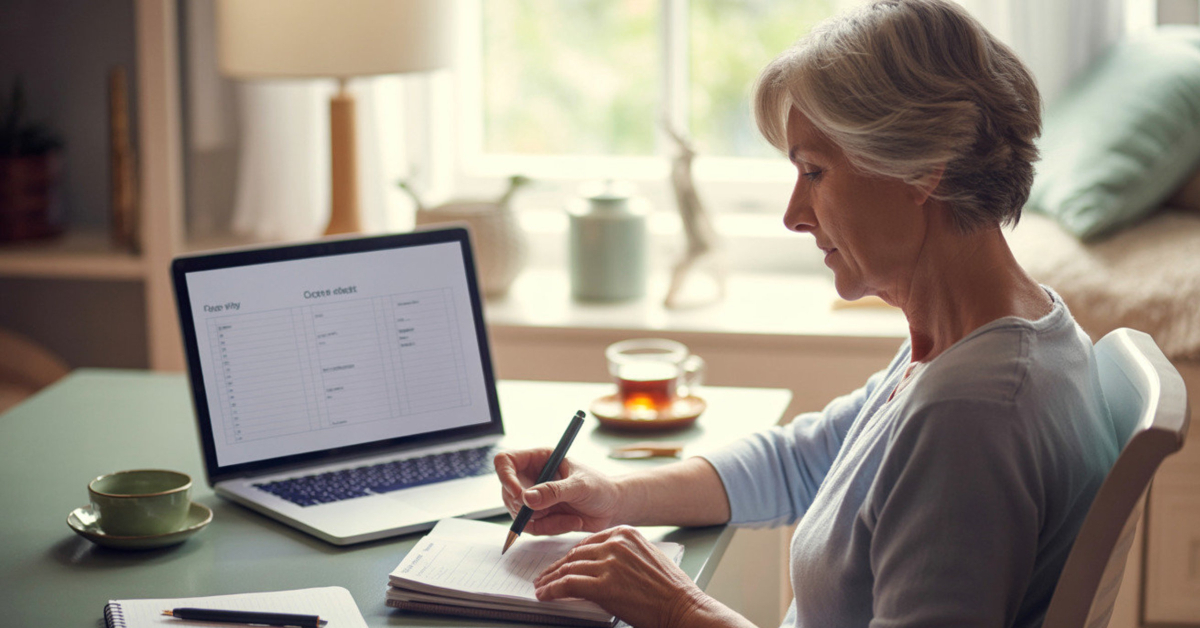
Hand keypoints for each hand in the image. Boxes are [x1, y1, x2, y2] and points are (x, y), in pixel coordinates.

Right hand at [493, 448, 622, 534]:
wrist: (612, 508)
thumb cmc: (600, 488)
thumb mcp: (579, 486)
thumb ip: (554, 491)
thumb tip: (526, 499)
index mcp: (539, 459)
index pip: (505, 461)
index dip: (505, 476)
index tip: (519, 494)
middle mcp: (532, 477)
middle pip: (508, 492)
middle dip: (527, 508)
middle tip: (548, 512)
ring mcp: (534, 498)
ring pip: (519, 514)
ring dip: (545, 521)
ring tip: (572, 517)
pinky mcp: (539, 516)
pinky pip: (533, 528)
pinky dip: (552, 528)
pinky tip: (573, 522)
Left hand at [533, 526, 713, 627]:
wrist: (683, 606)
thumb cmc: (670, 588)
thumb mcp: (646, 557)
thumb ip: (622, 554)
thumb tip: (598, 563)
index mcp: (625, 533)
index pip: (587, 543)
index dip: (569, 556)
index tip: (560, 564)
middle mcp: (615, 544)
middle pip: (575, 555)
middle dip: (557, 567)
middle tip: (545, 576)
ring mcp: (608, 564)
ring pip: (568, 569)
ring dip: (550, 580)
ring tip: (542, 587)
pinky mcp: (603, 586)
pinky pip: (567, 585)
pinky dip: (552, 590)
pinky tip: (545, 595)